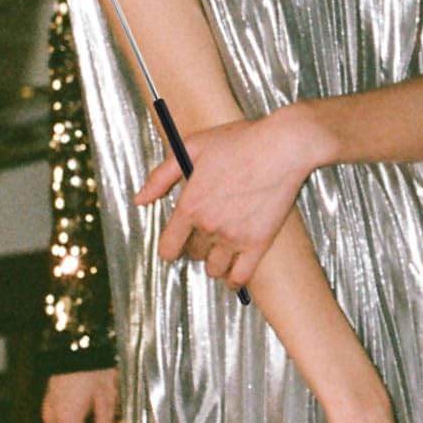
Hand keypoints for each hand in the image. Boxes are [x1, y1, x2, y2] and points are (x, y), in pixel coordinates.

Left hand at [135, 109, 315, 289]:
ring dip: (213, 263)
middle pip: (193, 254)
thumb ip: (161, 177)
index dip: (169, 247)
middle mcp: (209, 226)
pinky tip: (233, 277)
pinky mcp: (259, 242)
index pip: (168, 247)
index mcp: (190, 206)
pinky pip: (241, 276)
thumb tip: (139, 200)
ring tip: (219, 251)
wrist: (282, 147)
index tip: (175, 244)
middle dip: (195, 246)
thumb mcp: (191, 148)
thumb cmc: (239, 141)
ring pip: (214, 268)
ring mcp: (234, 237)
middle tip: (204, 234)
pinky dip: (234, 280)